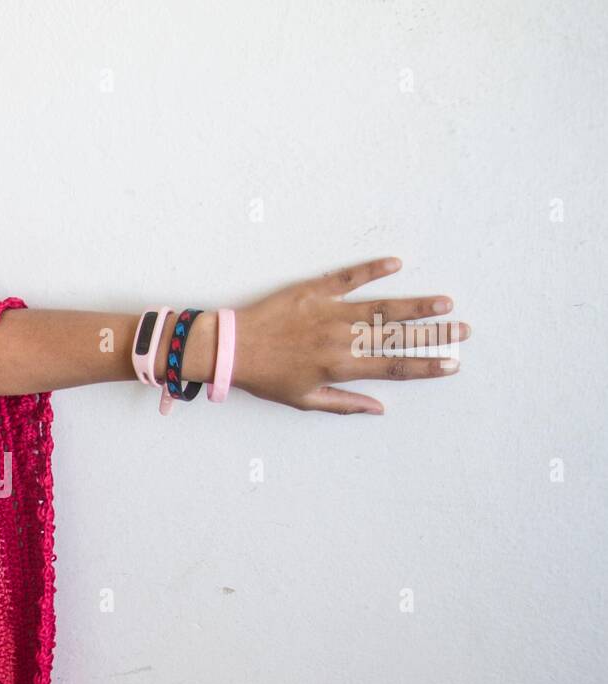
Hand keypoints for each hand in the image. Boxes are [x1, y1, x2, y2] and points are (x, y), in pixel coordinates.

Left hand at [226, 256, 468, 413]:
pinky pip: (348, 277)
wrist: (231, 348)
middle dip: (433, 334)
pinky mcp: (313, 290)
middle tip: (464, 330)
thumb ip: (344, 403)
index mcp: (339, 366)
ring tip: (444, 303)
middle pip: (396, 336)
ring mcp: (328, 311)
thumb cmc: (266, 377)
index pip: (392, 368)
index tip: (451, 365)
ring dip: (415, 304)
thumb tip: (379, 409)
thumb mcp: (303, 399)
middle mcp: (339, 338)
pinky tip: (395, 263)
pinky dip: (371, 269)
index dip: (425, 367)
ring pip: (380, 307)